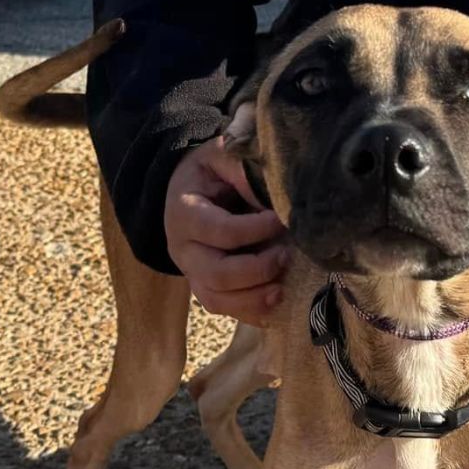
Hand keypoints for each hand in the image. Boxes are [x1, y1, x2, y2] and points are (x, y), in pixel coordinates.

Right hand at [164, 137, 289, 325]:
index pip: (219, 231)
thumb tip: (273, 195)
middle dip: (256, 269)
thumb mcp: (221, 156)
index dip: (253, 230)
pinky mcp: (206, 287)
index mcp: (184, 213)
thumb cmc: (211, 171)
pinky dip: (251, 311)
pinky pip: (225, 310)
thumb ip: (241, 168)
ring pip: (216, 299)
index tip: (281, 219)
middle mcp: (183, 249)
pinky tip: (276, 300)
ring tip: (283, 285)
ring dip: (253, 298)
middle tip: (285, 255)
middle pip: (215, 273)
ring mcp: (192, 272)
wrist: (190, 189)